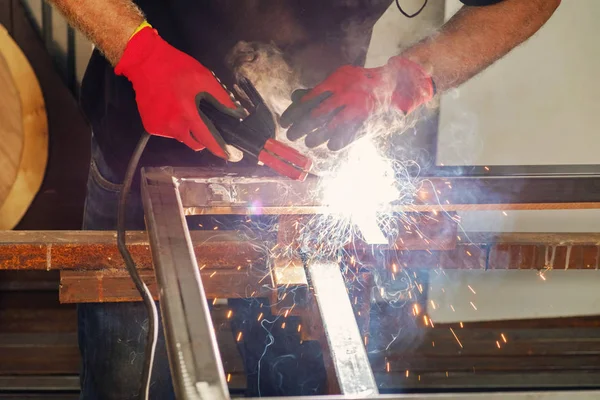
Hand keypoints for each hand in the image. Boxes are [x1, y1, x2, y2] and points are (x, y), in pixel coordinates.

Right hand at [115, 27, 243, 159]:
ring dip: (186, 129)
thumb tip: (236, 112)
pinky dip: (172, 125)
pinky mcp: (150, 126)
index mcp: (189, 114)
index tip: (229, 155)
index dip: (220, 149)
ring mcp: (160, 128)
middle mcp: (174, 126)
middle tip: (204, 125)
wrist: (145, 62)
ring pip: (181, 137)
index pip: (208, 140)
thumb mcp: (204, 78)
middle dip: (202, 139)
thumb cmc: (177, 68)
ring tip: (183, 110)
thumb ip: (221, 98)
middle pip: (194, 144)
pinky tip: (170, 110)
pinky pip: (168, 132)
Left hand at [280, 57, 434, 150]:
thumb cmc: (359, 83)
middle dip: (300, 128)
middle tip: (291, 136)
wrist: (392, 84)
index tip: (284, 122)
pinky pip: (346, 137)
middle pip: (315, 116)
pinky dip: (335, 143)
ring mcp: (356, 109)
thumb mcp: (337, 80)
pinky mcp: (365, 122)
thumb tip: (295, 97)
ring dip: (315, 138)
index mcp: (335, 83)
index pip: (308, 99)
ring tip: (309, 142)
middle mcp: (344, 95)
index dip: (294, 113)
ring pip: (329, 129)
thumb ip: (317, 90)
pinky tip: (330, 145)